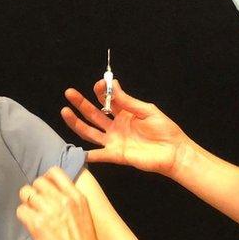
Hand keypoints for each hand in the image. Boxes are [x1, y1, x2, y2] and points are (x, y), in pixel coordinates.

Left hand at [17, 167, 103, 239]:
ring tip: (32, 215)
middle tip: (37, 205)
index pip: (54, 172)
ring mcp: (49, 211)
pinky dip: (22, 217)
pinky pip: (20, 211)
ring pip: (26, 193)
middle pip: (38, 182)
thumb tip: (53, 196)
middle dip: (35, 192)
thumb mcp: (84, 215)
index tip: (46, 190)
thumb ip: (70, 202)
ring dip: (27, 203)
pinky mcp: (37, 224)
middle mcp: (62, 200)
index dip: (47, 180)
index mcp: (76, 197)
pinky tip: (29, 225)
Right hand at [61, 80, 190, 177]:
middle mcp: (115, 126)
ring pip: (90, 132)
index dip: (100, 91)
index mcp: (124, 113)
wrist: (174, 151)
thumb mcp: (146, 110)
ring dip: (76, 123)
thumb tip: (113, 84)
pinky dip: (88, 155)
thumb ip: (128, 101)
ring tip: (65, 111)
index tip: (99, 84)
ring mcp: (114, 141)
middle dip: (80, 103)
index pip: (106, 100)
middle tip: (69, 93)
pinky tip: (76, 152)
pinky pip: (99, 155)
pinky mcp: (116, 155)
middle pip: (93, 114)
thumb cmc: (164, 130)